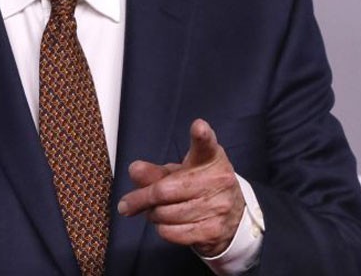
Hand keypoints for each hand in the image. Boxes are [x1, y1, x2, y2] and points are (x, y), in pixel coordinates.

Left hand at [117, 119, 245, 256]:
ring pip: (165, 213)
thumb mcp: (179, 172)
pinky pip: (172, 232)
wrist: (232, 217)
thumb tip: (135, 170)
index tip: (198, 127)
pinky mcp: (214, 230)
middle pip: (165, 189)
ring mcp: (218, 206)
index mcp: (210, 158)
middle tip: (127, 204)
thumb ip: (155, 172)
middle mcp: (218, 179)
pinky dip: (162, 229)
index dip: (201, 135)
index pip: (206, 145)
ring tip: (156, 211)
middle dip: (141, 198)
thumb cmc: (199, 187)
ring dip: (153, 215)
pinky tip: (166, 224)